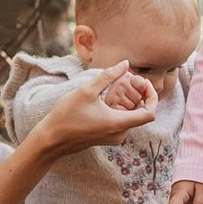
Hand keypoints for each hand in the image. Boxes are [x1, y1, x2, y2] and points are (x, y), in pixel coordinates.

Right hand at [34, 66, 155, 156]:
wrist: (50, 140)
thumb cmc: (66, 115)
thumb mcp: (87, 90)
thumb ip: (109, 76)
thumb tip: (125, 64)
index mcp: (119, 124)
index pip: (150, 113)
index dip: (152, 96)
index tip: (143, 82)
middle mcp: (120, 134)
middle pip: (141, 113)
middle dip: (139, 95)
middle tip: (130, 79)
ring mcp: (114, 138)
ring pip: (131, 117)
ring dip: (128, 101)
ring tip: (116, 87)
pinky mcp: (106, 138)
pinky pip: (121, 122)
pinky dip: (120, 109)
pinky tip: (106, 99)